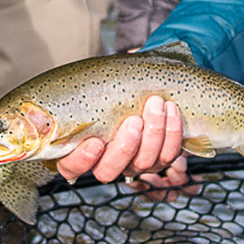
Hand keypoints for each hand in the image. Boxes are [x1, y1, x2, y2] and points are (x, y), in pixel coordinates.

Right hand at [57, 96, 186, 187]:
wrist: (146, 93)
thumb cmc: (115, 91)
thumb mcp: (99, 87)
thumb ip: (92, 87)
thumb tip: (95, 73)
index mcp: (79, 149)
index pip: (72, 167)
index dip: (82, 160)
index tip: (95, 142)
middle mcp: (106, 162)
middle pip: (109, 170)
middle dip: (125, 146)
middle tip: (134, 121)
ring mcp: (133, 164)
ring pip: (143, 162)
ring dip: (153, 133)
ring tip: (156, 105)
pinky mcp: (158, 160)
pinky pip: (167, 154)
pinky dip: (171, 132)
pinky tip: (171, 110)